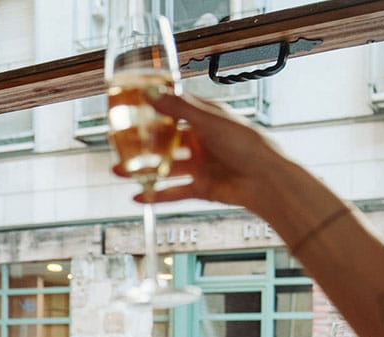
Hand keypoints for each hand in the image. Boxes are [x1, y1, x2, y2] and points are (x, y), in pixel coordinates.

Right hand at [131, 93, 291, 213]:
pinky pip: (174, 191)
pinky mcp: (201, 187)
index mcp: (206, 118)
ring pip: (165, 166)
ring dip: (142, 168)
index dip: (153, 109)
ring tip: (119, 170)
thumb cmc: (247, 144)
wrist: (265, 180)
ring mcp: (200, 165)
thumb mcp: (209, 120)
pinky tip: (138, 196)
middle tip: (118, 142)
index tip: (129, 107)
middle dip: (142, 143)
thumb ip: (179, 108)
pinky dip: (156, 194)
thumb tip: (151, 93)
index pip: (174, 110)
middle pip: (165, 140)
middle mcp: (202, 140)